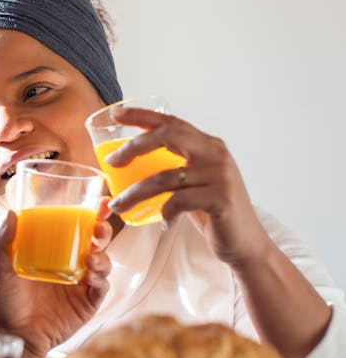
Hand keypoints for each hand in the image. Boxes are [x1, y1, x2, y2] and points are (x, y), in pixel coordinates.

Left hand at [0, 198, 112, 357]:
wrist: (13, 335)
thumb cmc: (7, 300)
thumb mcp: (2, 268)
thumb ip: (4, 241)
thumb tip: (8, 213)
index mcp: (56, 250)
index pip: (78, 227)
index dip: (93, 213)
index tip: (102, 202)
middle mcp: (72, 264)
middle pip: (97, 241)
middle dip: (103, 230)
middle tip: (98, 228)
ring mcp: (82, 283)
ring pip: (104, 262)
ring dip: (103, 256)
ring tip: (92, 258)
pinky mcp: (87, 303)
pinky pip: (102, 287)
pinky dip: (101, 279)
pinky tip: (92, 277)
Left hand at [104, 106, 272, 267]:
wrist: (246, 243)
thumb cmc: (213, 213)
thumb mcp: (194, 183)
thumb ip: (175, 168)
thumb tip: (132, 163)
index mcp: (209, 146)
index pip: (172, 122)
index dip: (142, 115)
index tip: (116, 114)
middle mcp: (216, 154)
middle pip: (167, 136)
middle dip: (133, 147)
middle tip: (112, 162)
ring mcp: (220, 175)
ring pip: (164, 177)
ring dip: (134, 193)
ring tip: (118, 205)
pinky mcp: (220, 198)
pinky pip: (178, 201)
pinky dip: (165, 212)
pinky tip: (163, 222)